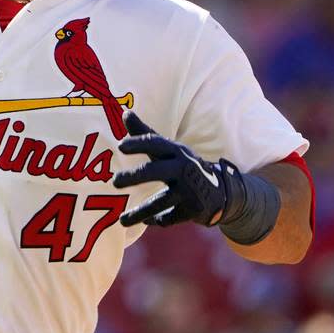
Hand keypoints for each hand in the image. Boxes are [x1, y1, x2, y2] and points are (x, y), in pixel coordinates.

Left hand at [112, 111, 241, 226]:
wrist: (219, 191)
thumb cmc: (182, 165)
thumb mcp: (168, 149)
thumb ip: (145, 133)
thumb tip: (125, 112)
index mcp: (175, 151)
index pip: (156, 143)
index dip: (139, 143)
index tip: (120, 145)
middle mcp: (183, 168)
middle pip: (157, 171)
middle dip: (136, 176)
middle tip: (114, 182)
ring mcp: (189, 190)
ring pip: (161, 201)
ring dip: (140, 212)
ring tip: (121, 220)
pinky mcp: (192, 210)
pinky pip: (169, 217)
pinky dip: (157, 219)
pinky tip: (147, 220)